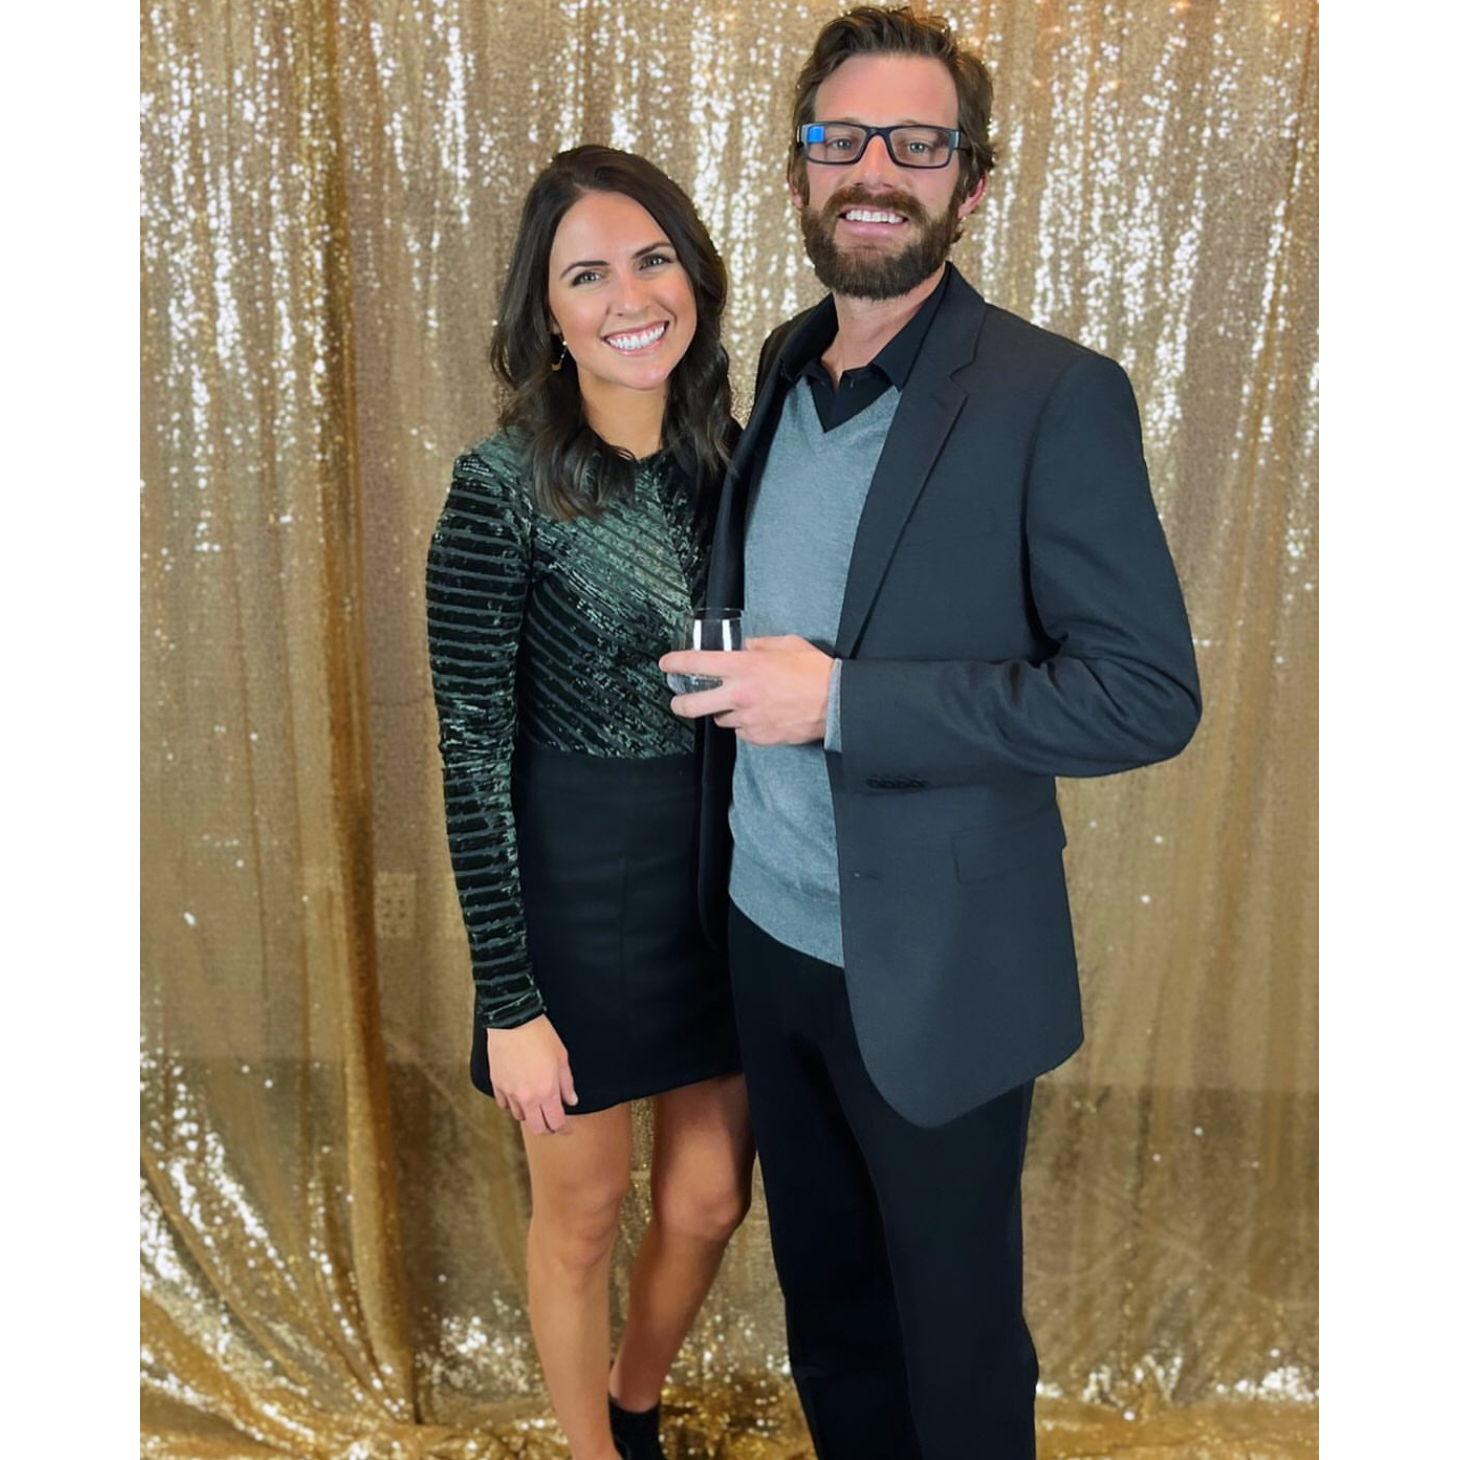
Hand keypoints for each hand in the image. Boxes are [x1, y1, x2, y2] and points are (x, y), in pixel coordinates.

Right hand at [486, 1015, 577, 1134]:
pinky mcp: (496, 1084)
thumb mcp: (562, 1057)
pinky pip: (504, 1104)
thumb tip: (571, 1101)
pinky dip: (513, 1105)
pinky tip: (519, 1097)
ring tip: (536, 1105)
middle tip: (553, 1122)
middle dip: (547, 1128)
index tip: (567, 1128)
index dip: (564, 1128)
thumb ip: (567, 1084)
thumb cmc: (540, 1035)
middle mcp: (527, 1097)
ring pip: (520, 1117)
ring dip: (530, 1115)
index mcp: (546, 1091)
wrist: (513, 1020)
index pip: (556, 1122)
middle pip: (537, 1128)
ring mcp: (509, 1092)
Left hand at [658, 634, 834, 745]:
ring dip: (724, 712)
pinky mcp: (759, 736)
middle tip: (679, 702)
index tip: (666, 663)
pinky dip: (746, 726)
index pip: (697, 663)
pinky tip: (759, 716)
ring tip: (739, 705)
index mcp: (744, 667)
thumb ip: (760, 645)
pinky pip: (743, 733)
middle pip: (693, 705)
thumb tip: (747, 647)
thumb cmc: (814, 671)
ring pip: (721, 719)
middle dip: (680, 704)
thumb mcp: (786, 644)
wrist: (836, 702)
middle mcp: (740, 694)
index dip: (676, 663)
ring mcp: (748, 718)